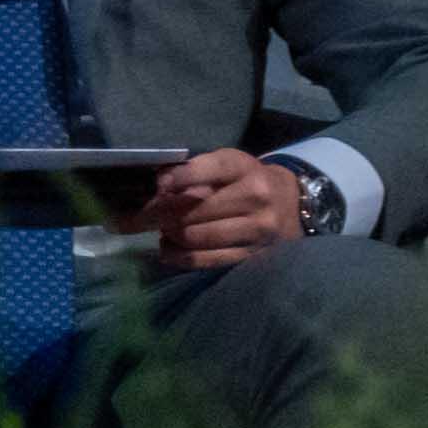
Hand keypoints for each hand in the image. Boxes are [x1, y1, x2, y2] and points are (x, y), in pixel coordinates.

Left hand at [139, 147, 307, 271]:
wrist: (292, 204)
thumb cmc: (245, 181)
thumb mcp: (226, 167)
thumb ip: (193, 173)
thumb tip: (153, 187)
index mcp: (243, 167)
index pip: (207, 169)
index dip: (178, 178)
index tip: (155, 185)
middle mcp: (255, 196)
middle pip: (191, 210)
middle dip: (156, 214)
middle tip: (135, 217)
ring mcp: (258, 228)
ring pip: (194, 236)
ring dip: (169, 235)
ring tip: (162, 230)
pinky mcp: (253, 254)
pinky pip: (204, 260)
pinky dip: (178, 256)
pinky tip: (169, 248)